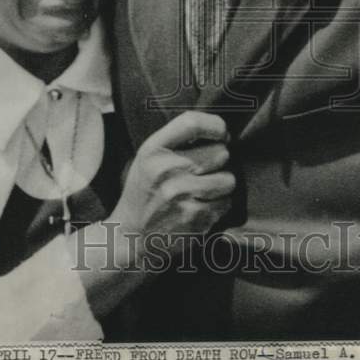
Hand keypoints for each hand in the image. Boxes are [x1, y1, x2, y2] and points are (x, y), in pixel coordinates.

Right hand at [109, 110, 234, 260]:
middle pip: (220, 152)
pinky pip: (226, 202)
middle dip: (218, 161)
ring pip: (229, 179)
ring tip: (204, 190)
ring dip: (222, 185)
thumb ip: (176, 140)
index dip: (215, 125)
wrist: (131, 236)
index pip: (192, 123)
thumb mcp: (148, 158)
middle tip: (204, 170)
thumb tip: (220, 130)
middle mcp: (167, 170)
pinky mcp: (195, 218)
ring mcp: (182, 195)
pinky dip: (219, 205)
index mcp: (153, 150)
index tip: (221, 133)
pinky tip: (201, 206)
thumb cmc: (145, 191)